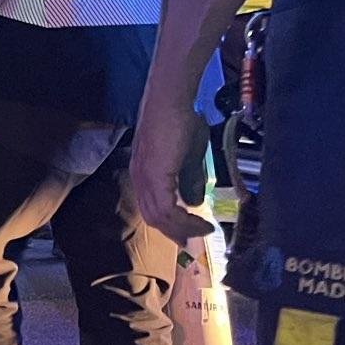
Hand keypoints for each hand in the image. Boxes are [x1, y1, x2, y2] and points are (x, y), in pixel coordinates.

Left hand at [129, 103, 214, 243]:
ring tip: (204, 230)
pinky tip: (200, 221)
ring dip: (184, 228)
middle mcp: (139, 180)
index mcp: (144, 175)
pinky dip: (184, 220)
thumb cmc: (181, 122)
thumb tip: (193, 202)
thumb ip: (189, 180)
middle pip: (154, 218)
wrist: (171, 102)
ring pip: (159, 217)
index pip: (153, 208)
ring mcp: (144, 179)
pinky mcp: (154, 177)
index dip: (171, 224)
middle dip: (177, 232)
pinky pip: (167, 210)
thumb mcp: (189, 157)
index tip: (190, 234)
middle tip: (196, 242)